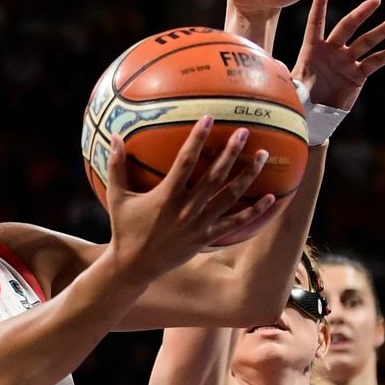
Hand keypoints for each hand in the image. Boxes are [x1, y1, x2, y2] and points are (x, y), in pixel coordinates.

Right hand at [105, 117, 274, 281]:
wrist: (135, 266)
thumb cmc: (125, 228)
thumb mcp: (116, 197)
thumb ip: (116, 167)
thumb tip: (113, 137)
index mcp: (167, 196)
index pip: (186, 161)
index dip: (198, 139)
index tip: (209, 119)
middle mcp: (187, 208)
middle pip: (215, 176)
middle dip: (231, 152)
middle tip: (245, 132)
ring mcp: (200, 224)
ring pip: (230, 197)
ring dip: (248, 176)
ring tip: (262, 156)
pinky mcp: (207, 238)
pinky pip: (235, 224)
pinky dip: (254, 212)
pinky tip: (270, 198)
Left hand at [293, 0, 384, 110]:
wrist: (315, 115)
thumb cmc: (299, 100)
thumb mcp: (293, 88)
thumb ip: (290, 79)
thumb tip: (276, 73)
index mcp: (311, 49)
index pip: (316, 22)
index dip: (320, 4)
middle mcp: (331, 50)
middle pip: (347, 27)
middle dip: (361, 13)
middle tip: (376, 0)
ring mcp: (346, 61)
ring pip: (366, 42)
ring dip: (382, 30)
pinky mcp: (357, 74)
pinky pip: (375, 62)